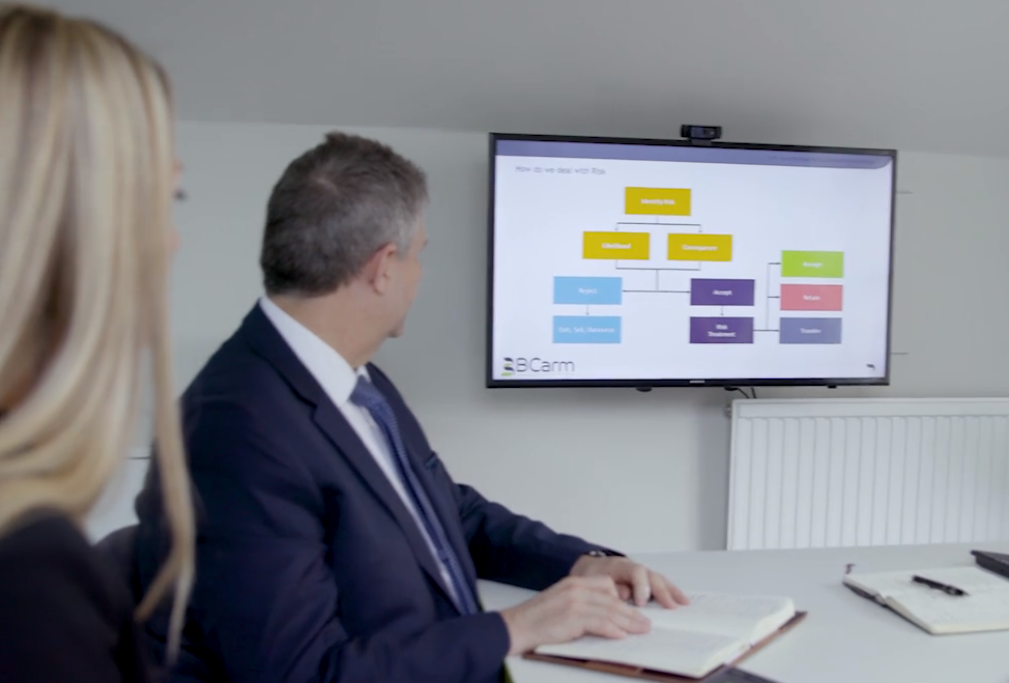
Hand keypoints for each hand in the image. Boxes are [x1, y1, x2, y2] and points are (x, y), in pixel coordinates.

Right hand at [499, 576, 651, 654]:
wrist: (515, 626)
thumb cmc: (536, 618)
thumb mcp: (560, 602)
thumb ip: (581, 604)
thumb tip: (603, 617)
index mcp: (573, 582)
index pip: (606, 586)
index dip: (623, 600)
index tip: (634, 611)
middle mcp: (576, 588)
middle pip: (612, 599)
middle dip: (632, 613)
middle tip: (646, 623)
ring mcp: (574, 602)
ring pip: (609, 611)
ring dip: (628, 622)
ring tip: (642, 630)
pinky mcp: (571, 616)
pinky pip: (599, 622)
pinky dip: (612, 629)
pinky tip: (622, 635)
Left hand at [569, 555, 688, 608]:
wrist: (587, 567)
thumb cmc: (588, 575)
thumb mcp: (590, 581)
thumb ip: (605, 587)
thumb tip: (625, 594)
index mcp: (618, 565)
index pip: (635, 572)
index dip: (641, 586)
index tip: (641, 603)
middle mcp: (632, 567)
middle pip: (651, 575)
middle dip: (662, 591)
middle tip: (670, 606)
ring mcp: (639, 573)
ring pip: (658, 578)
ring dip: (671, 591)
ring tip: (684, 602)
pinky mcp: (644, 580)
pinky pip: (659, 584)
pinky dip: (670, 591)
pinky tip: (681, 600)